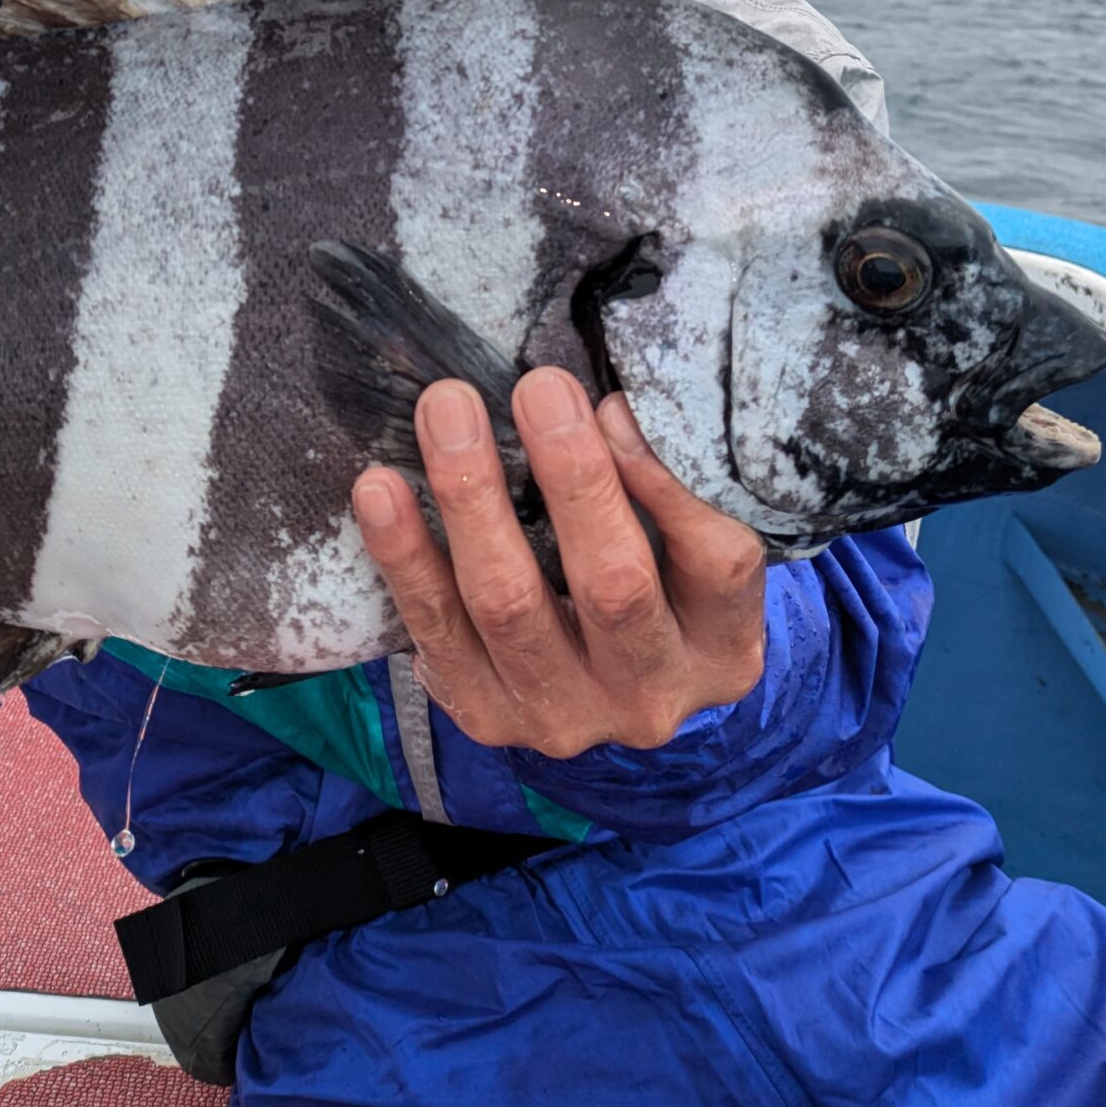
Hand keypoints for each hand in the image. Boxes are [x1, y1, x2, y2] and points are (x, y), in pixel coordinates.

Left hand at [352, 368, 766, 757]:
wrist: (598, 681)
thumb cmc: (652, 579)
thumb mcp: (686, 543)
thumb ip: (661, 485)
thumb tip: (606, 412)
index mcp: (725, 648)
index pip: (718, 564)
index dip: (668, 485)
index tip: (615, 405)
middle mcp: (651, 697)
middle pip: (612, 586)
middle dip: (570, 476)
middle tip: (535, 387)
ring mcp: (565, 719)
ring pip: (510, 607)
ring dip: (472, 500)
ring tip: (446, 411)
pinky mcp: (486, 717)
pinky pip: (436, 633)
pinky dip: (405, 556)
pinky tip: (380, 489)